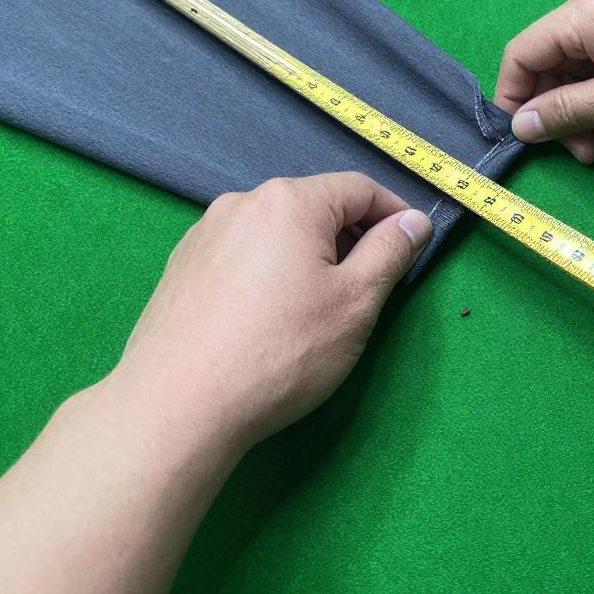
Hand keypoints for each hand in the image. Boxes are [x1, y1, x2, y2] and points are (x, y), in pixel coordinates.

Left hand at [107, 173, 431, 450]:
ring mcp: (204, 234)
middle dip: (350, 239)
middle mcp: (242, 203)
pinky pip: (242, 255)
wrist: (178, 405)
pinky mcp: (181, 268)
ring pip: (277, 233)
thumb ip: (390, 252)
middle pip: (315, 207)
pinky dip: (268, 274)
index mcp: (290, 201)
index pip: (360, 189)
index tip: (413, 248)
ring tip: (315, 310)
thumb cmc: (281, 352)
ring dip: (307, 257)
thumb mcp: (355, 302)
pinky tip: (267, 320)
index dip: (395, 214)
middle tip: (368, 290)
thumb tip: (414, 221)